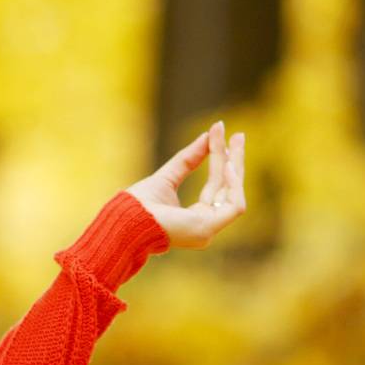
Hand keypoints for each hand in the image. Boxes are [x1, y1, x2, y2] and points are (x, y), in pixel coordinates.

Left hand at [124, 119, 245, 249]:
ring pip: (233, 193)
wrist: (125, 219)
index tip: (220, 134)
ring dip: (234, 165)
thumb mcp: (167, 176)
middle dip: (233, 160)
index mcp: (195, 216)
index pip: (214, 185)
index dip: (219, 160)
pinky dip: (234, 185)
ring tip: (233, 142)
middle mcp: (205, 225)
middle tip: (239, 134)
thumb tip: (207, 136)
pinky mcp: (208, 229)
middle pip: (226, 188)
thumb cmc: (138, 204)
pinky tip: (228, 165)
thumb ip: (188, 159)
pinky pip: (234, 206)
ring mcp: (208, 229)